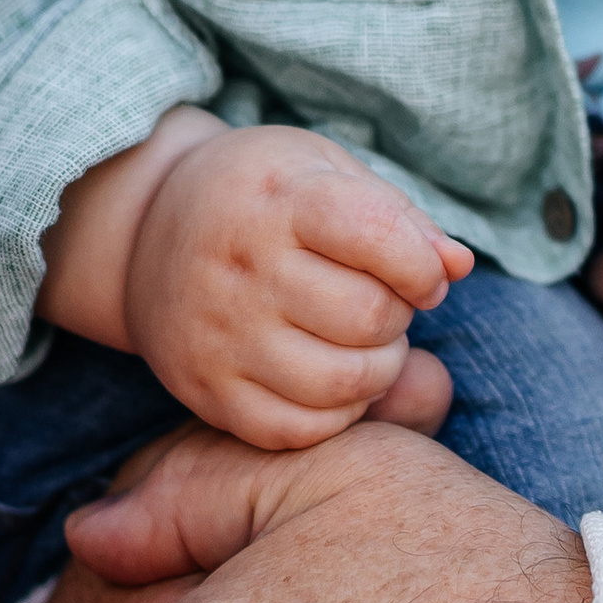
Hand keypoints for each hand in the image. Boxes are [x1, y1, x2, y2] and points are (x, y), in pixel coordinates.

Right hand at [47, 112, 472, 449]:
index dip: (422, 265)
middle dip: (400, 316)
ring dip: (379, 369)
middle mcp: (241, 270)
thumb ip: (400, 217)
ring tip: (366, 344)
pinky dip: (337, 413)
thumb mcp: (326, 172)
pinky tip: (334, 379)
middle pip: (368, 317)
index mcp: (278, 201)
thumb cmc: (262, 197)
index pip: (380, 238)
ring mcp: (218, 337)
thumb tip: (456, 267)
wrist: (146, 232)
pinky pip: (297, 431)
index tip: (421, 271)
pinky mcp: (205, 392)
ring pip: (341, 384)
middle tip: (385, 304)